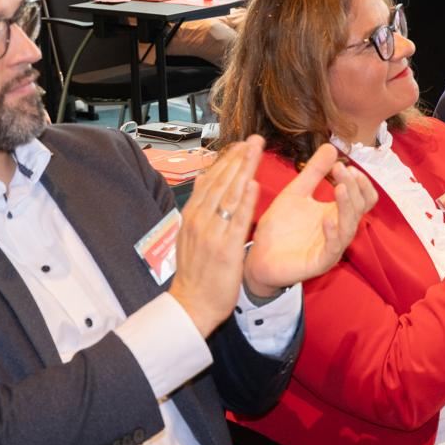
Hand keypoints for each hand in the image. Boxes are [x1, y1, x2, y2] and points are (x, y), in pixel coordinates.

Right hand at [168, 137, 261, 335]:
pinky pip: (237, 221)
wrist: (191, 304)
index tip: (241, 145)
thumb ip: (198, 205)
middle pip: (221, 182)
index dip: (227, 161)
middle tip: (254, 140)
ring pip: (229, 196)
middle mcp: (200, 220)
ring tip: (256, 152)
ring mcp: (212, 234)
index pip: (211, 180)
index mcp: (192, 215)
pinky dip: (245, 201)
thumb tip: (202, 178)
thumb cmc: (194, 272)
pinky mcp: (225, 249)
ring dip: (243, 171)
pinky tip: (253, 185)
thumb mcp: (188, 234)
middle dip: (238, 159)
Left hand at [244, 143, 375, 299]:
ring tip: (341, 187)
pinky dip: (332, 233)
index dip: (360, 182)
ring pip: (349, 227)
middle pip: (359, 208)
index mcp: (336, 213)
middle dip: (354, 187)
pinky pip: (332, 249)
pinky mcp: (319, 262)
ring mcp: (331, 247)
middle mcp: (338, 230)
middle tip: (342, 169)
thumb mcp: (295, 193)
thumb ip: (314, 172)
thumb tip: (331, 147)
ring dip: (347, 206)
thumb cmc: (279, 227)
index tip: (344, 165)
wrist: (258, 256)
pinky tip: (326, 219)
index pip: (363, 198)